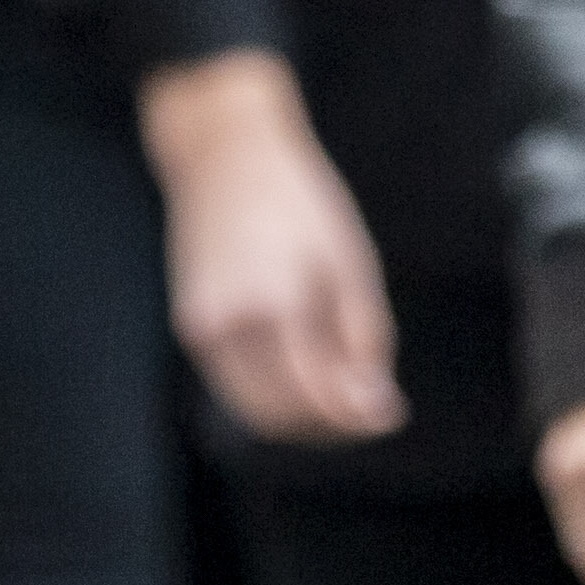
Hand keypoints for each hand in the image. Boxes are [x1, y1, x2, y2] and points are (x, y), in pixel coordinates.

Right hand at [141, 50, 403, 443]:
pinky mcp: (192, 328)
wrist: (225, 155)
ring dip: (302, 419)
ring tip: (346, 394)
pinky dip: (275, 393)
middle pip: (279, 417)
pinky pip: (236, 385)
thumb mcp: (351, 261)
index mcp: (275, 301)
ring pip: (252, 411)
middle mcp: (226, 324)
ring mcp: (200, 329)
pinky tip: (311, 370)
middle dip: (330, 428)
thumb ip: (364, 338)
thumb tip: (376, 407)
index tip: (392, 414)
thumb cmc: (299, 201)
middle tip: (372, 411)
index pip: (314, 394)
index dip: (356, 418)